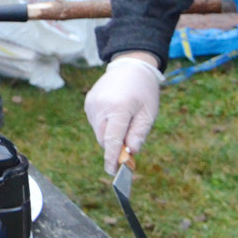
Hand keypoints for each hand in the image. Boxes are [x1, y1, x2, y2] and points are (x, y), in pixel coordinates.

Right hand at [83, 53, 162, 173]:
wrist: (130, 66)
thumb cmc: (144, 91)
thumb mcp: (148, 113)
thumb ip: (139, 134)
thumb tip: (130, 152)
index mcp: (119, 108)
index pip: (112, 140)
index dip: (113, 158)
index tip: (113, 172)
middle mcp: (101, 106)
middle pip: (104, 139)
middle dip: (114, 146)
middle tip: (127, 146)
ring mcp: (92, 104)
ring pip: (99, 132)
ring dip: (110, 135)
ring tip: (124, 121)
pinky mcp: (88, 102)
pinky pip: (96, 123)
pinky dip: (105, 125)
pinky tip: (115, 114)